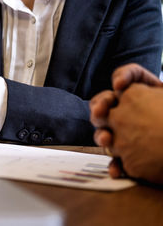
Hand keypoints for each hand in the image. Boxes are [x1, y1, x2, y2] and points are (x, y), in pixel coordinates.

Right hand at [89, 63, 162, 180]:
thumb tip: (118, 85)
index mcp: (147, 93)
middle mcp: (134, 112)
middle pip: (108, 103)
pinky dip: (115, 165)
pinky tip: (117, 169)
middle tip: (100, 113)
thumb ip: (138, 83)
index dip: (122, 77)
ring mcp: (130, 134)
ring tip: (105, 140)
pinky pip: (118, 160)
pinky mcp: (132, 158)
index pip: (130, 76)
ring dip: (101, 136)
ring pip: (106, 132)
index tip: (120, 85)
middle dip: (100, 107)